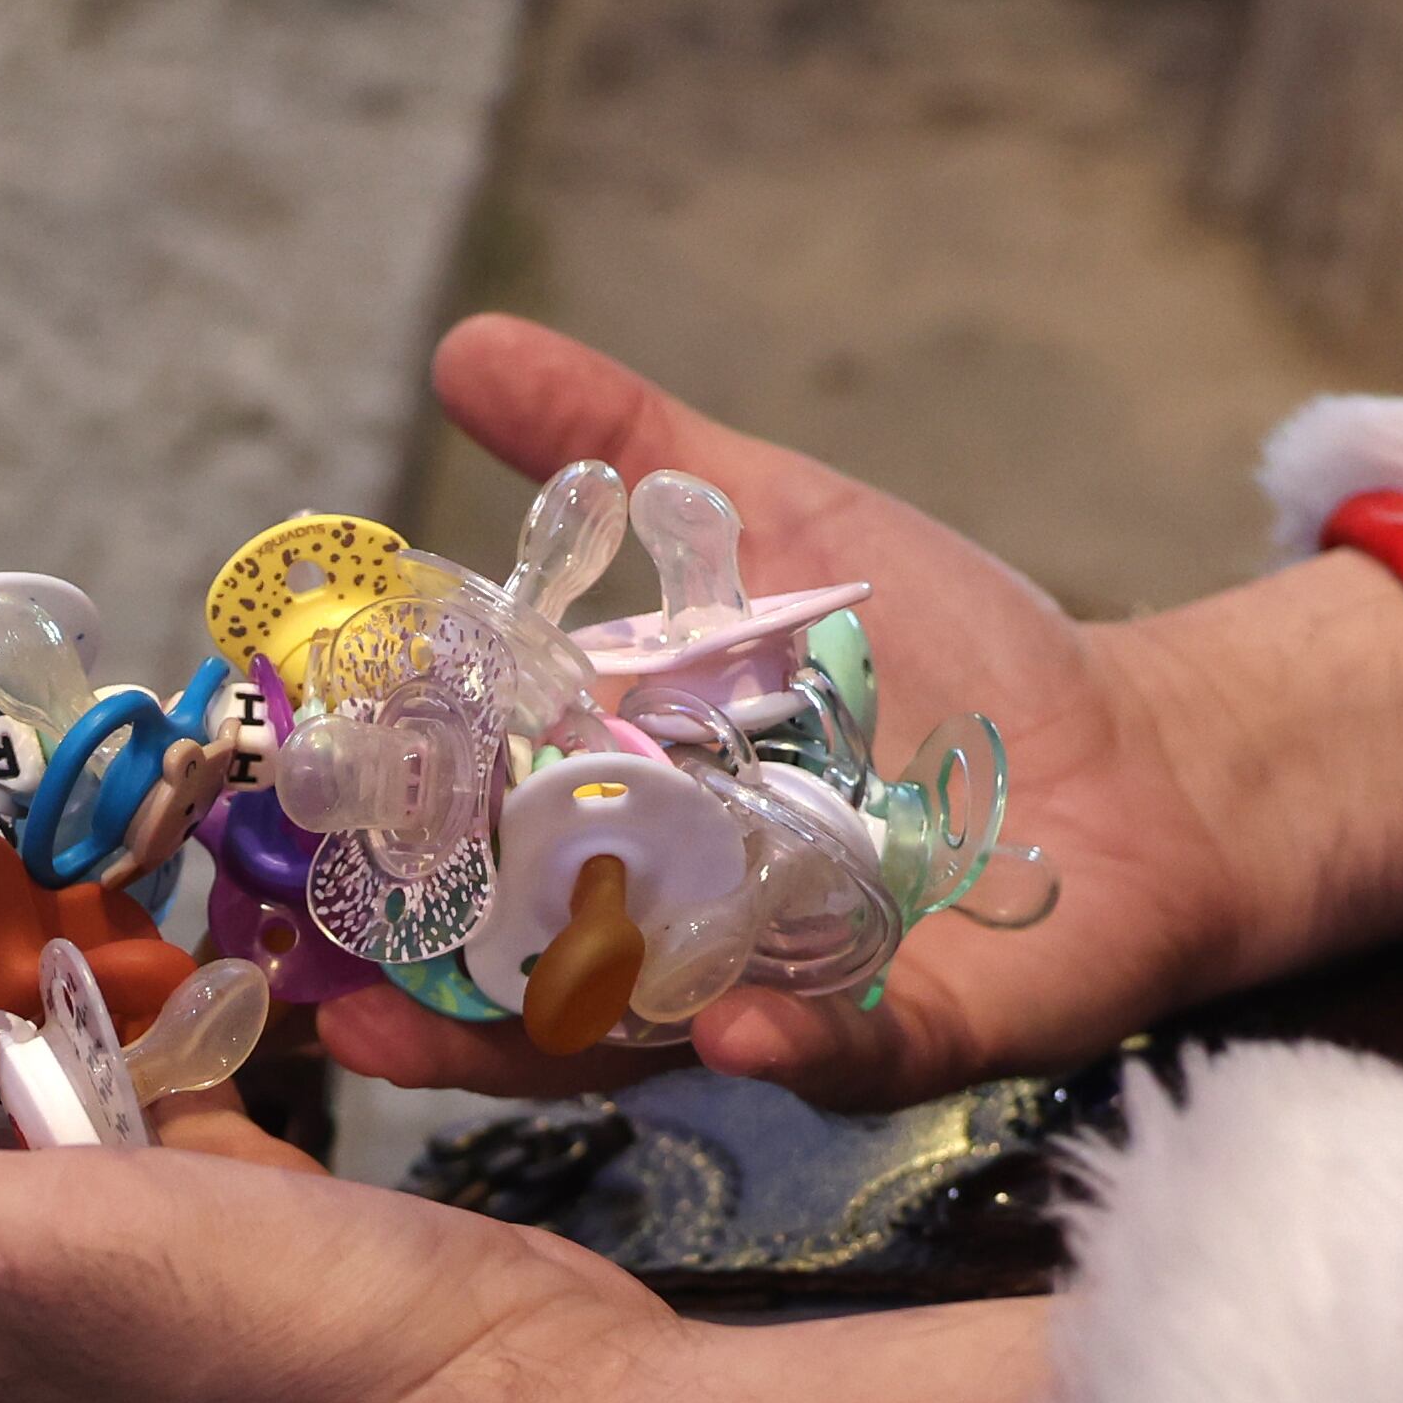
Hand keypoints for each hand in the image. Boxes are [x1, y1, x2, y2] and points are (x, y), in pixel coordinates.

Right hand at [316, 319, 1402, 1109]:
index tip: (264, 852)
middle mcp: (670, 933)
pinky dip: (781, 1041)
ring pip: (636, 1045)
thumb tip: (462, 349)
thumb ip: (623, 451)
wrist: (1139, 751)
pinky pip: (832, 1052)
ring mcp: (775, 991)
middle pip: (511, 982)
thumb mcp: (772, 516)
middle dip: (412, 1002)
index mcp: (617, 821)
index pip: (461, 852)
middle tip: (316, 994)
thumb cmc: (949, 652)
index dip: (366, 863)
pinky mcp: (907, 1032)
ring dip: (537, 1050)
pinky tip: (725, 1024)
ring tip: (435, 1040)